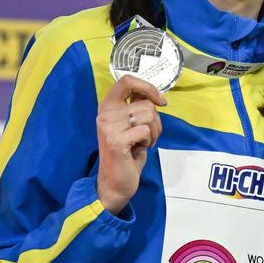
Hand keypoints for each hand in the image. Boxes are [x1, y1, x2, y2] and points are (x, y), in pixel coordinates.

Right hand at [96, 75, 165, 214]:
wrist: (115, 182)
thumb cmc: (128, 152)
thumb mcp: (132, 124)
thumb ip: (137, 107)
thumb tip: (155, 95)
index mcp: (107, 106)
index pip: (126, 80)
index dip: (147, 87)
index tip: (159, 101)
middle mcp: (105, 113)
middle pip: (147, 103)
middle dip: (156, 121)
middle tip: (145, 136)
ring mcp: (108, 126)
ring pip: (149, 116)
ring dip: (154, 132)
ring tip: (141, 143)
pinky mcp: (116, 140)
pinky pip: (146, 131)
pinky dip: (149, 141)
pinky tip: (138, 149)